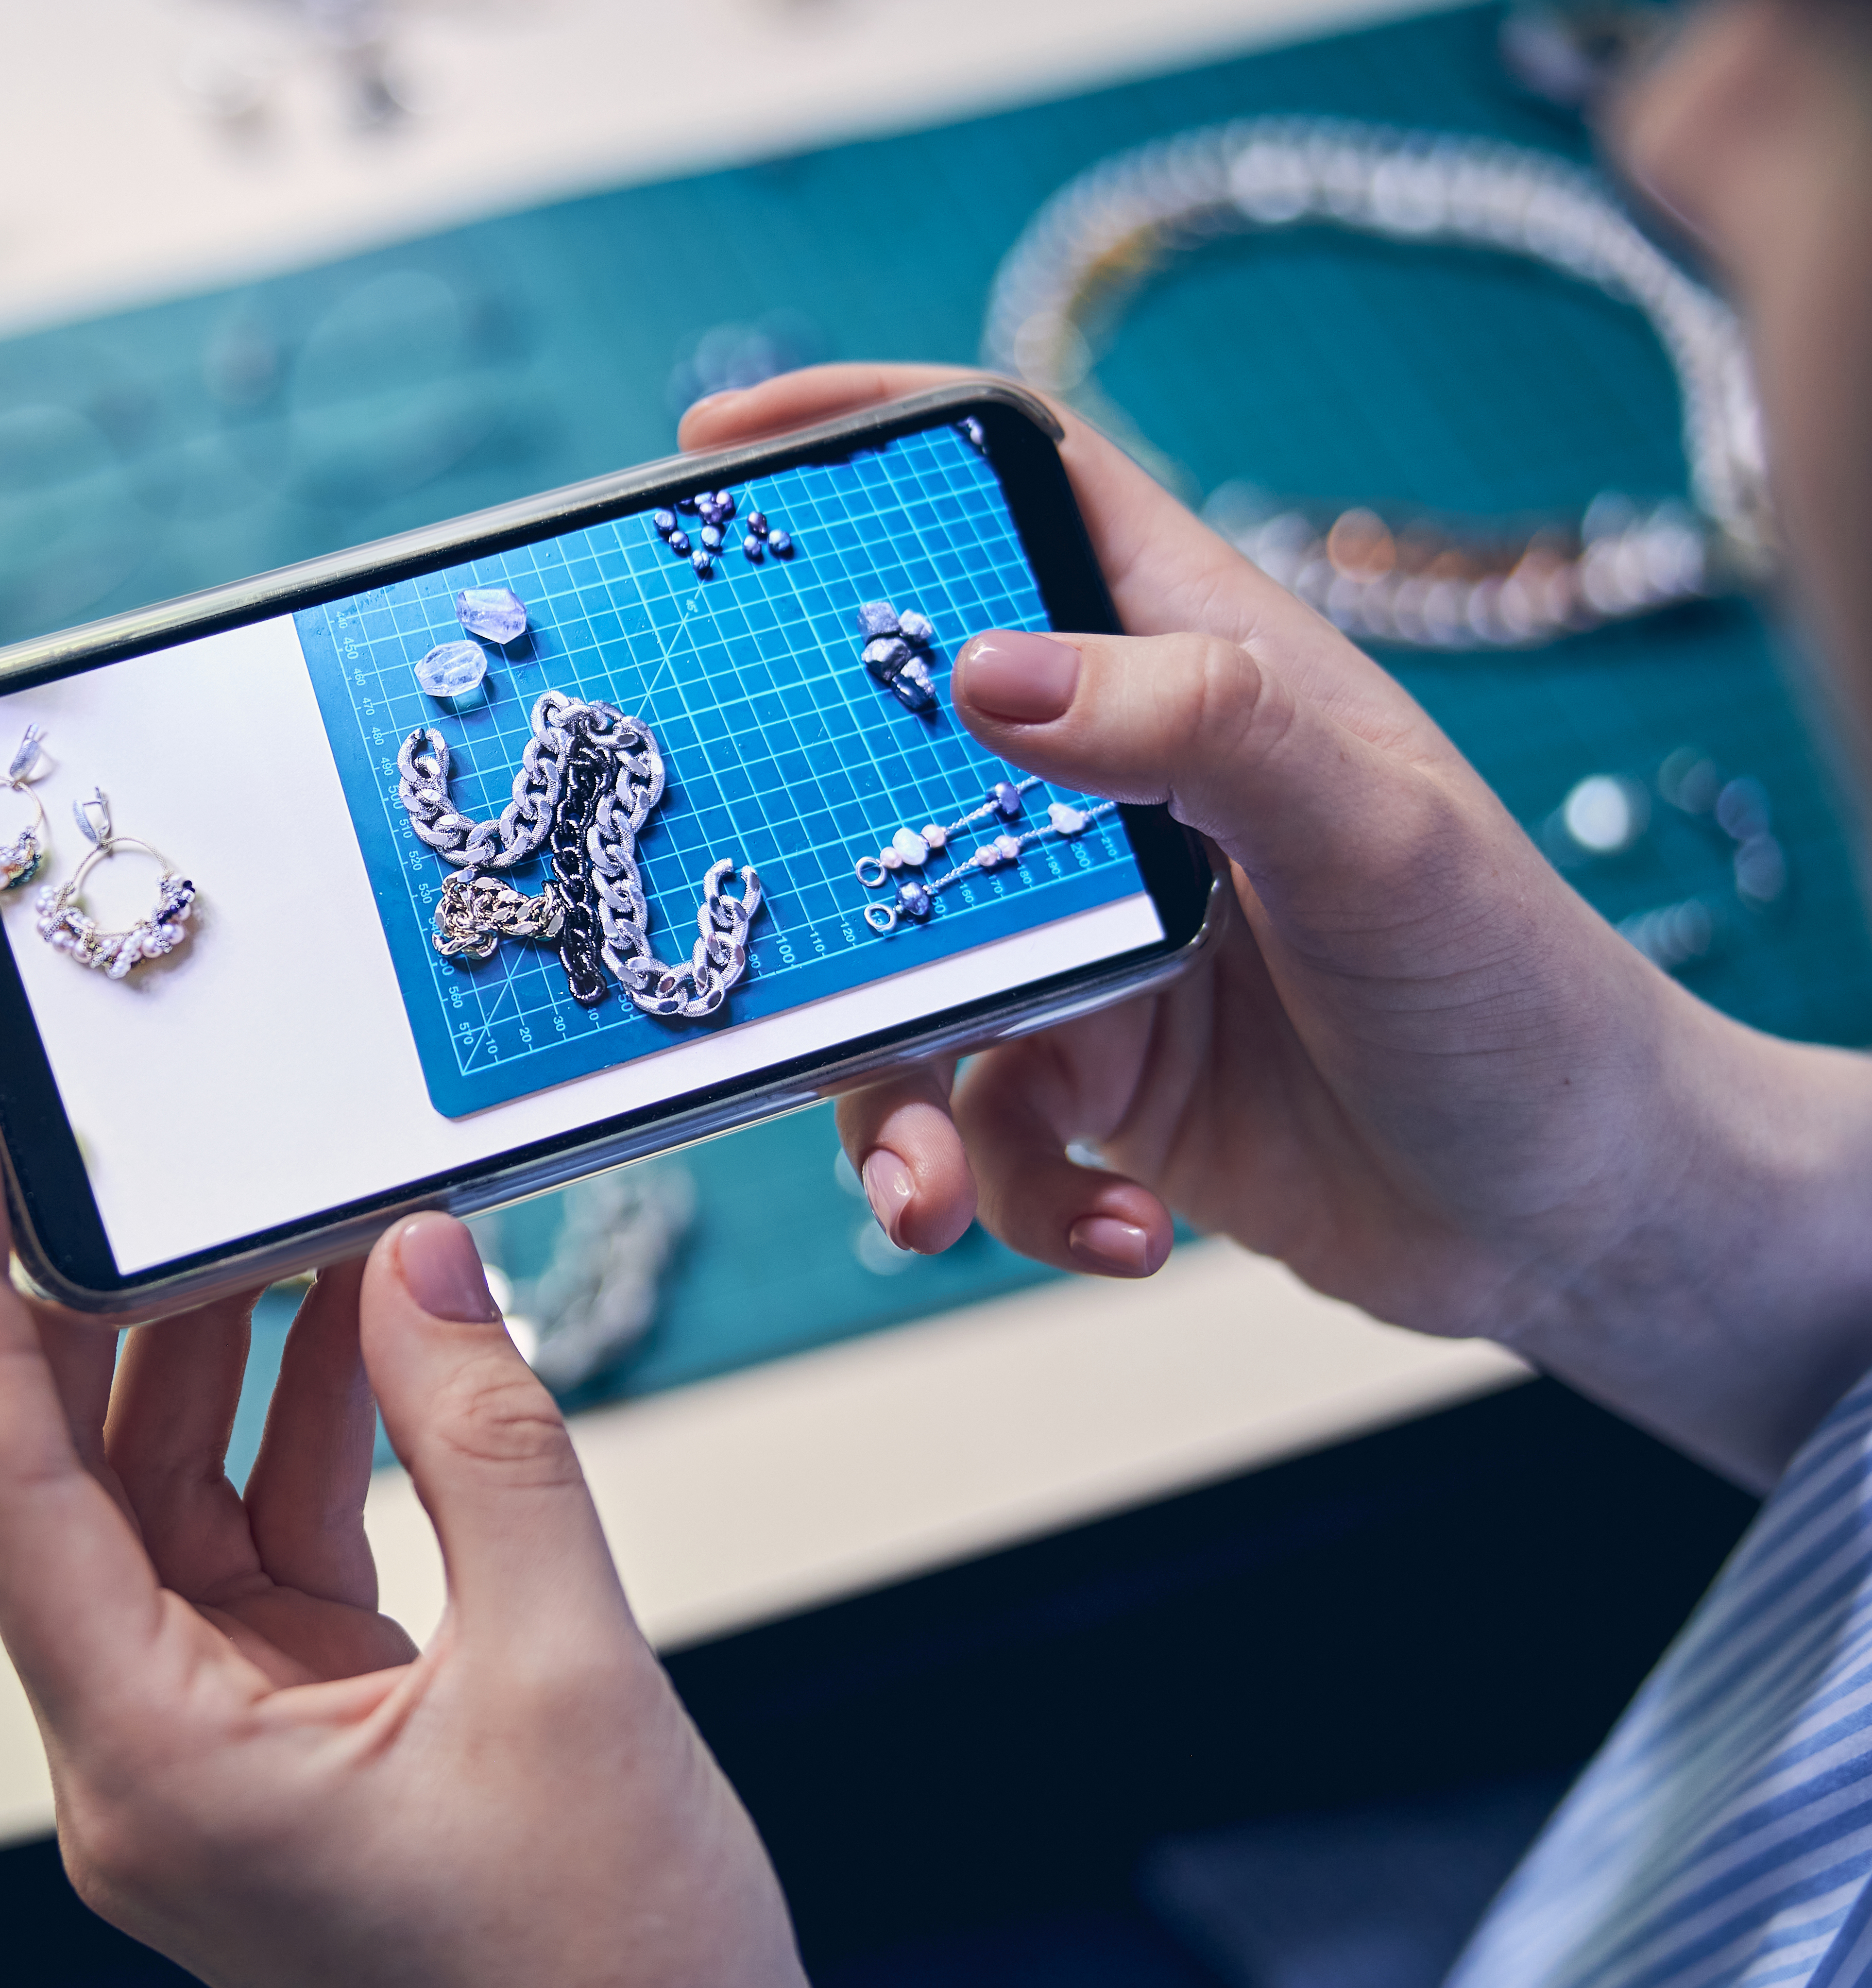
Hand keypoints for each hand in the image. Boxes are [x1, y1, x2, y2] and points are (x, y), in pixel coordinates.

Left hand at [0, 1091, 860, 1987]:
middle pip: (67, 1482)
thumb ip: (484, 1446)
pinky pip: (261, 1552)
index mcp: (155, 1766)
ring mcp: (216, 1754)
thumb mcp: (569, 1676)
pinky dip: (306, 1439)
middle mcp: (148, 1762)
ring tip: (273, 1210)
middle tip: (102, 1142)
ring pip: (171, 1506)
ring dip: (223, 1359)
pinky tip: (360, 1333)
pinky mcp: (292, 1746)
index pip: (2, 1484)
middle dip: (90, 1304)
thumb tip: (422, 1266)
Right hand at [680, 365, 1871, 1485]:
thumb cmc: (1521, 999)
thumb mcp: (1379, 837)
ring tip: (929, 1197)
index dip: (875, 447)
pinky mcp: (1083, 1077)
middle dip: (808, 866)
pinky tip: (1115, 1229)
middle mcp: (1116, 793)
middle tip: (740, 927)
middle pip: (889, 758)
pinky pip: (972, 1128)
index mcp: (1195, 671)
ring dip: (893, 1110)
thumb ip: (1199, 729)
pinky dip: (1012, 1193)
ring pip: (896, 989)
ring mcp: (1082, 941)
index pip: (1019, 493)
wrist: (1575, 1221)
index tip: (722, 452)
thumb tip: (987, 670)